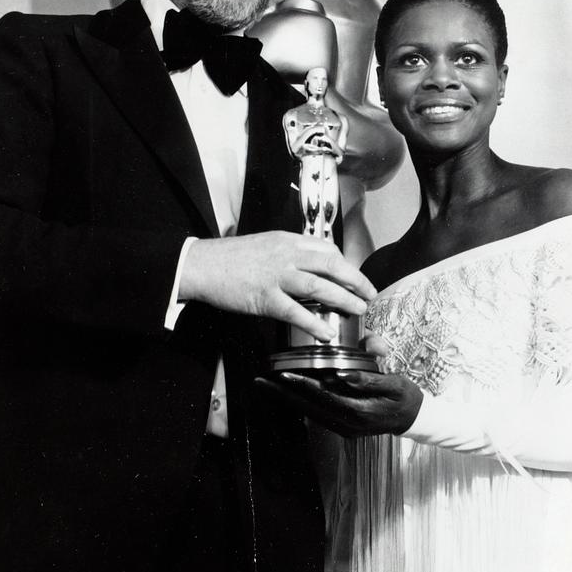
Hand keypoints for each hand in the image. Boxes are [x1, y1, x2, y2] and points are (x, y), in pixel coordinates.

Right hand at [179, 231, 375, 341]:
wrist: (202, 264)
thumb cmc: (231, 257)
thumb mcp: (264, 243)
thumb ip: (287, 251)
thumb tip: (308, 263)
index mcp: (287, 240)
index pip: (326, 248)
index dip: (344, 263)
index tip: (352, 275)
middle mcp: (286, 255)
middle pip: (331, 264)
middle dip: (355, 279)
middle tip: (369, 293)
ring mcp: (277, 276)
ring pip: (319, 287)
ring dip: (343, 299)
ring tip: (358, 310)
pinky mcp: (265, 298)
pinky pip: (296, 312)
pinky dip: (314, 322)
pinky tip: (326, 332)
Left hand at [256, 370, 422, 436]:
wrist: (414, 419)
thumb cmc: (404, 396)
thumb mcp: (394, 383)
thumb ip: (369, 379)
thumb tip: (342, 374)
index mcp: (359, 412)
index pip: (323, 396)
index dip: (302, 384)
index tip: (283, 373)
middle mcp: (347, 423)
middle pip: (308, 407)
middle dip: (283, 393)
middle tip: (260, 380)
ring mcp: (343, 428)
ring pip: (307, 412)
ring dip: (286, 398)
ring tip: (265, 385)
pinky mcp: (341, 426)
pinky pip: (314, 414)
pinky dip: (298, 402)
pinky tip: (286, 393)